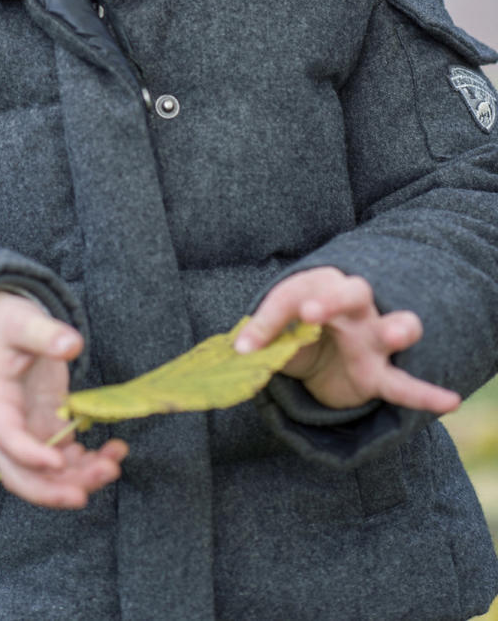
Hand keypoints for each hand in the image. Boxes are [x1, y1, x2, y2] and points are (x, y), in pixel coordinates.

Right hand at [0, 291, 127, 507]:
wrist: (0, 324)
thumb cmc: (5, 321)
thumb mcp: (20, 320)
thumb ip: (44, 334)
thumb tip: (72, 345)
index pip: (6, 438)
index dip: (30, 455)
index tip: (59, 462)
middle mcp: (8, 425)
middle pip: (21, 473)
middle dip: (52, 489)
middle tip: (87, 490)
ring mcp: (29, 430)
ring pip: (47, 474)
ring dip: (78, 479)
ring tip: (112, 466)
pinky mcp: (48, 427)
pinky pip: (66, 459)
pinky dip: (89, 463)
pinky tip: (114, 451)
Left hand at [234, 267, 460, 412]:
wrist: (324, 354)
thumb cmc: (298, 332)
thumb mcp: (275, 333)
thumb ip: (261, 336)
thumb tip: (240, 351)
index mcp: (318, 288)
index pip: (293, 295)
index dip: (268, 319)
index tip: (244, 345)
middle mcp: (351, 308)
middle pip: (352, 292)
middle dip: (334, 300)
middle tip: (310, 313)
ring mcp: (372, 339)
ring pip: (394, 324)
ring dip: (396, 327)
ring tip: (396, 334)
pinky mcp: (380, 374)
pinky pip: (406, 384)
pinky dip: (426, 393)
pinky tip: (449, 401)